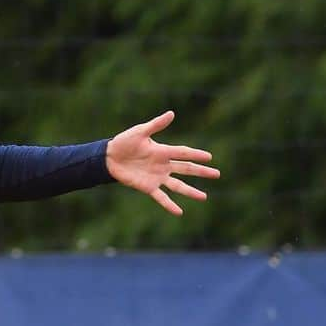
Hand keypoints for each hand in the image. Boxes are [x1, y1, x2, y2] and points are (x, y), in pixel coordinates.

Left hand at [105, 110, 219, 215]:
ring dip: (191, 191)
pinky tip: (179, 212)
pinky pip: (161, 197)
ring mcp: (157, 177)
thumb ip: (156, 125)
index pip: (183, 153)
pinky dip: (169, 205)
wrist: (109, 157)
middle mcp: (163, 165)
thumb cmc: (124, 142)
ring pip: (178, 185)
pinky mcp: (148, 187)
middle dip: (201, 172)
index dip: (196, 155)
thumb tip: (172, 114)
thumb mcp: (140, 132)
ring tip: (204, 197)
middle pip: (186, 169)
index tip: (209, 157)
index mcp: (162, 151)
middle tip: (217, 174)